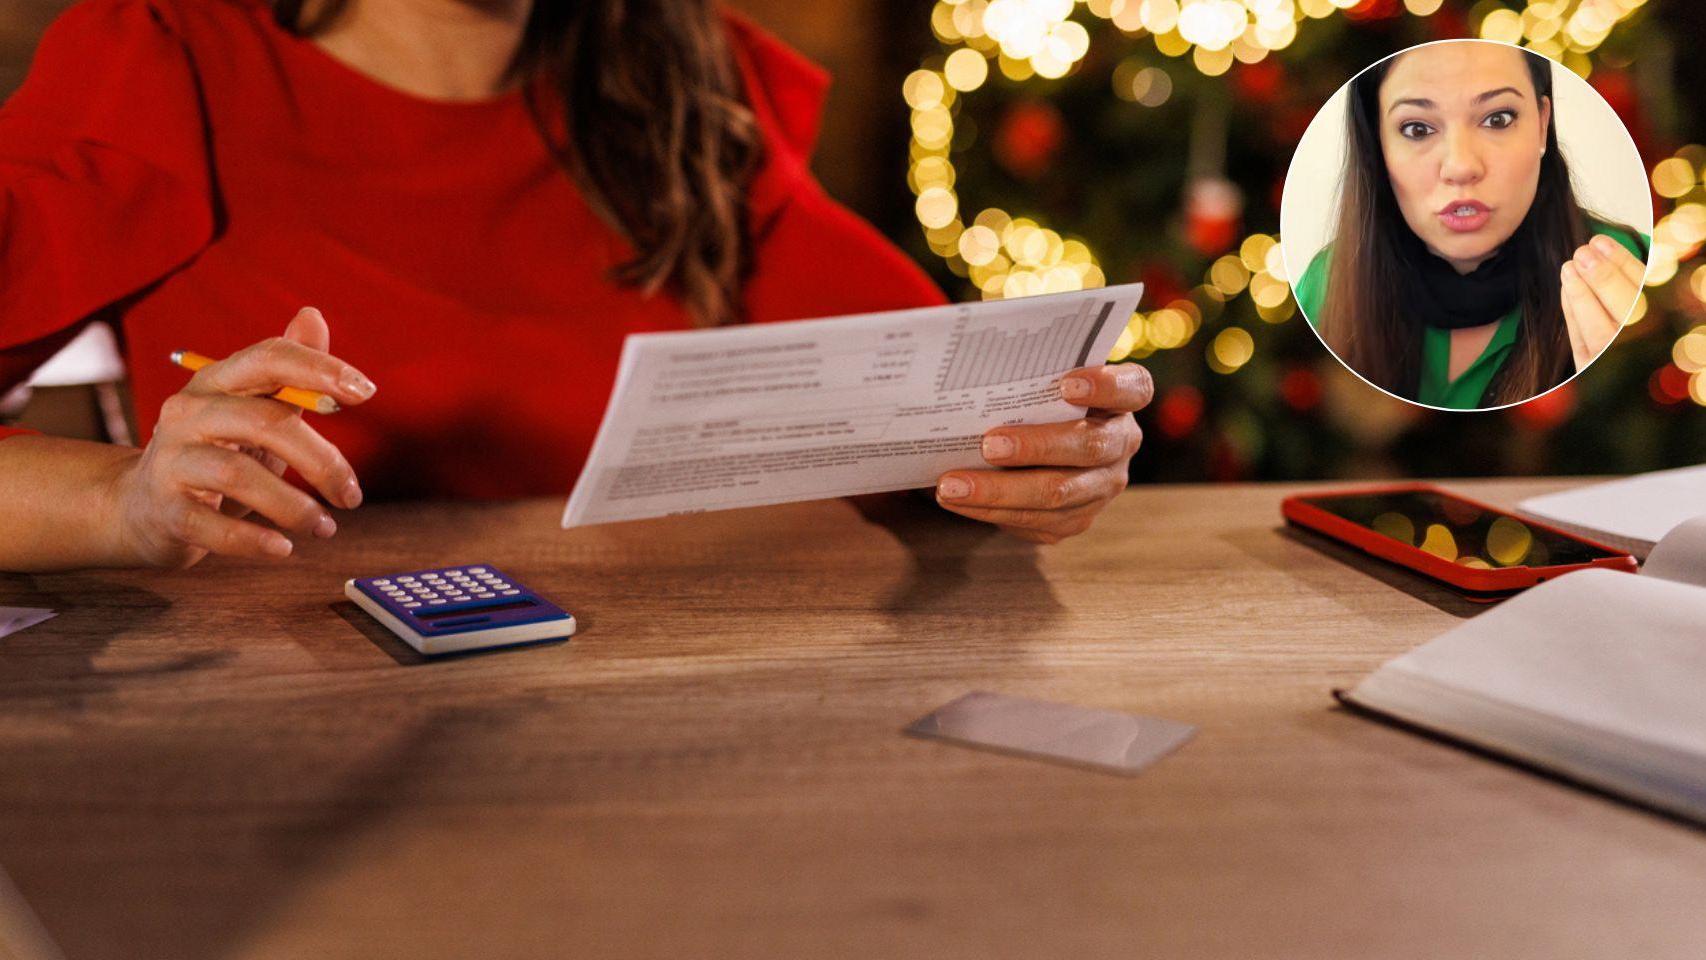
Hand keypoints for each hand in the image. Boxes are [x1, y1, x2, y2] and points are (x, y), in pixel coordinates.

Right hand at [103, 307, 375, 567]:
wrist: (146, 507)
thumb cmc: (219, 452)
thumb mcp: (255, 409)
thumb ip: (289, 371)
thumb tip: (313, 315)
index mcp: (216, 381)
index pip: (269, 358)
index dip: (320, 368)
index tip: (366, 391)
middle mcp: (188, 413)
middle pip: (264, 422)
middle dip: (321, 460)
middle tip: (353, 496)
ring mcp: (171, 461)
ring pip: (238, 475)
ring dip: (293, 507)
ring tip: (325, 527)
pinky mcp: (165, 510)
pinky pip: (211, 525)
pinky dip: (253, 540)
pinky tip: (284, 548)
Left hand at [933, 363, 1152, 543]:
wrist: (1035, 448)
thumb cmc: (1033, 399)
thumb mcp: (1037, 379)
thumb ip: (1023, 371)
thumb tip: (959, 361)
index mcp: (1123, 400)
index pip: (1132, 388)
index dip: (1106, 386)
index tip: (1067, 384)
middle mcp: (1121, 445)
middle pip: (1090, 448)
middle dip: (1035, 447)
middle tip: (987, 444)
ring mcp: (1102, 487)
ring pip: (1057, 494)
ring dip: (999, 491)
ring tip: (951, 486)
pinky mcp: (1076, 520)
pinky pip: (1035, 521)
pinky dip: (990, 510)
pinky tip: (956, 501)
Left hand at [1560, 234, 1643, 371]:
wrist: (1617, 374)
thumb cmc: (1627, 325)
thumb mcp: (1635, 301)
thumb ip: (1627, 283)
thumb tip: (1602, 251)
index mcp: (1660, 323)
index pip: (1644, 292)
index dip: (1623, 264)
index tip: (1601, 242)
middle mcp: (1644, 345)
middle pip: (1627, 312)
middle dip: (1604, 279)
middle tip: (1583, 253)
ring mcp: (1617, 362)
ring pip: (1600, 330)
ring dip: (1582, 296)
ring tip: (1568, 267)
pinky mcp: (1591, 372)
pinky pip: (1580, 343)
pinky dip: (1573, 315)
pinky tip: (1566, 288)